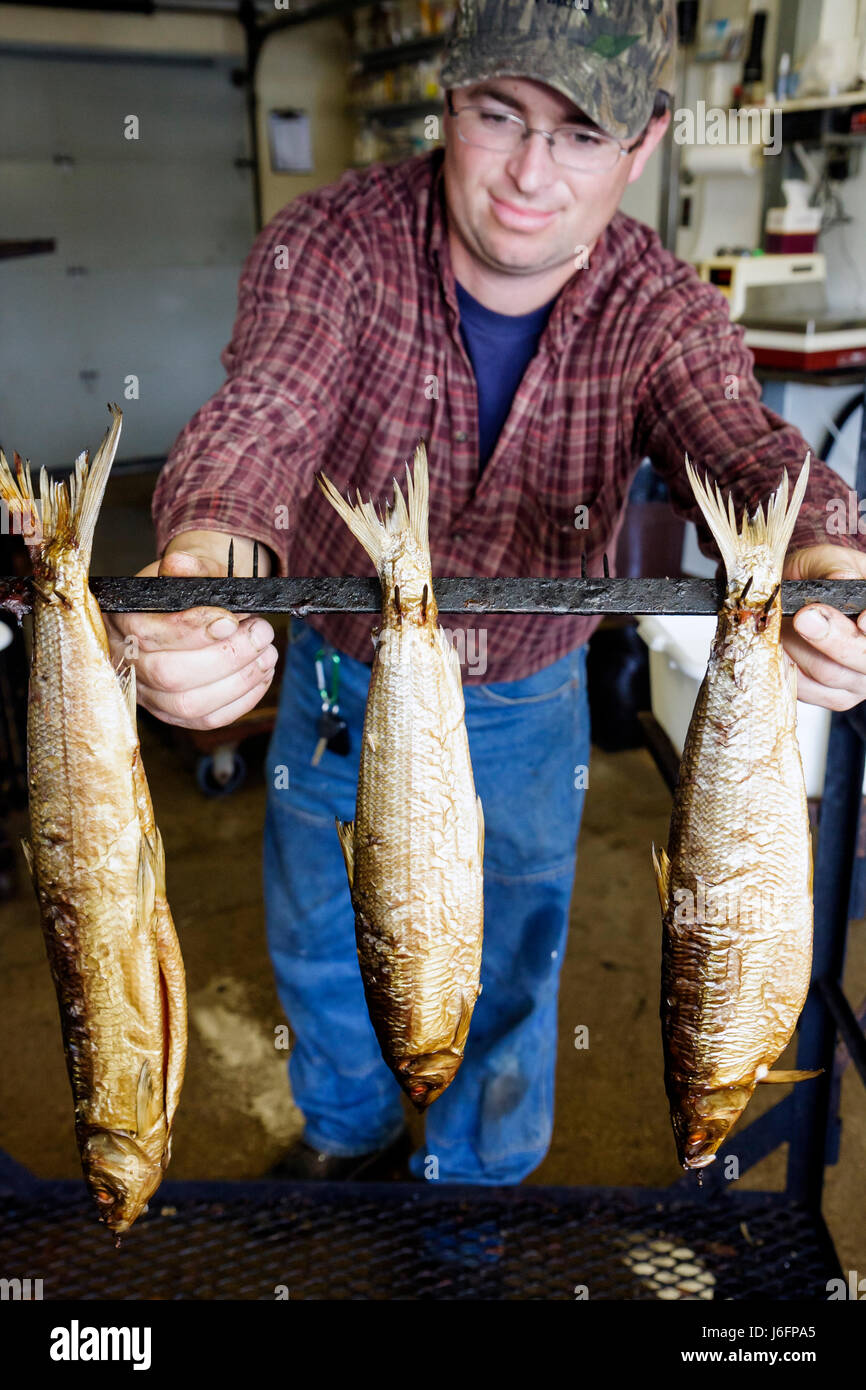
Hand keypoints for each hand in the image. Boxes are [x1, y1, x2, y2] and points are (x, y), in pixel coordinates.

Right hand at [103, 533, 278, 729]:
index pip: (147, 634)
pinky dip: (242, 701)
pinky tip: (261, 675)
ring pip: (189, 705)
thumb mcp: (190, 567)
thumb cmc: (189, 586)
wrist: (191, 604)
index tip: (231, 621)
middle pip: (169, 675)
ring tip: (268, 653)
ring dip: (239, 681)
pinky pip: (206, 720)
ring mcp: (147, 694)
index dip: (192, 630)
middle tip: (262, 634)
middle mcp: (126, 662)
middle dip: (226, 657)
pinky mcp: (172, 714)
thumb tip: (180, 564)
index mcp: (121, 619)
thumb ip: (190, 565)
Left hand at [781, 545, 865, 710]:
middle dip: (833, 640)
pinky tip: (777, 645)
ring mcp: (857, 680)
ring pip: (830, 677)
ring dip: (799, 650)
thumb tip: (838, 581)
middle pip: (862, 661)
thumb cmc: (821, 575)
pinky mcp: (830, 695)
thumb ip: (834, 569)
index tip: (860, 619)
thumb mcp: (830, 560)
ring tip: (781, 624)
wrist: (801, 593)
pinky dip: (786, 666)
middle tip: (804, 617)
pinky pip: (807, 690)